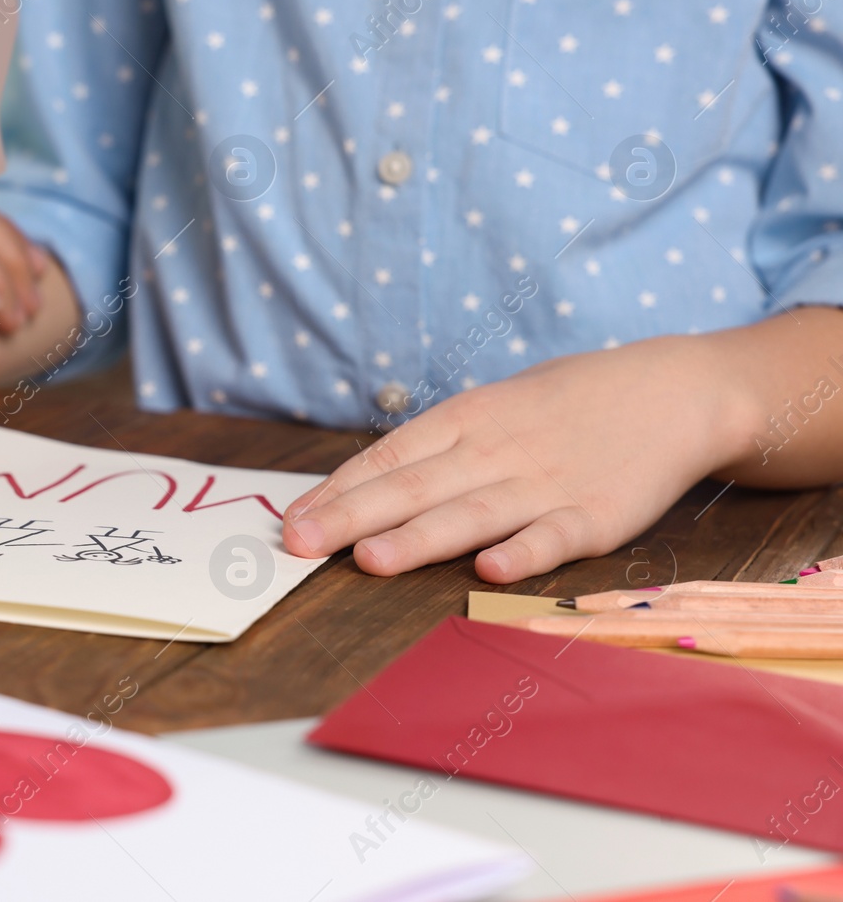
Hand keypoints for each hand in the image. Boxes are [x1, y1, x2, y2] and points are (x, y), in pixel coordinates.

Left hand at [281, 336, 750, 582]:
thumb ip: (433, 451)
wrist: (671, 391)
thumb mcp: (491, 410)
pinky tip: (489, 569)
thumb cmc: (561, 407)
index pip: (387, 458)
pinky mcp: (595, 516)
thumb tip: (359, 489)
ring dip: (418, 538)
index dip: (336, 491)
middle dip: (349, 518)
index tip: (288, 521)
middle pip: (413, 488)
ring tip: (368, 559)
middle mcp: (494, 450)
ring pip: (470, 514)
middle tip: (297, 543)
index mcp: (464, 420)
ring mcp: (544, 484)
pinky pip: (553, 537)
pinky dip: (522, 552)